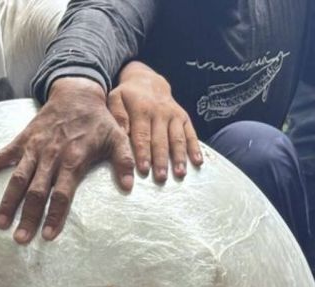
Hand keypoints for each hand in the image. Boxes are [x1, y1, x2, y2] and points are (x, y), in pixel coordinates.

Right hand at [0, 77, 133, 242]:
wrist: (77, 92)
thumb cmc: (98, 120)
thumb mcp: (117, 138)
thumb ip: (124, 162)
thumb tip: (129, 185)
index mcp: (73, 159)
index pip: (62, 194)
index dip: (55, 215)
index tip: (48, 236)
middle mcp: (51, 156)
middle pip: (37, 192)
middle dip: (28, 217)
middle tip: (21, 239)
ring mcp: (34, 148)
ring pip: (17, 179)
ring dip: (8, 201)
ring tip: (0, 223)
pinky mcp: (22, 140)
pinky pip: (1, 155)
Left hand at [108, 61, 201, 182]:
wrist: (148, 80)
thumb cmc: (128, 96)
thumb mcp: (116, 98)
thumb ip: (118, 115)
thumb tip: (121, 133)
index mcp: (142, 110)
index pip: (142, 135)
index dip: (143, 153)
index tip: (143, 169)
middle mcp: (160, 113)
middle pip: (161, 140)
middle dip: (161, 160)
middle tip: (161, 177)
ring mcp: (174, 115)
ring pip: (177, 138)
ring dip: (179, 157)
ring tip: (180, 174)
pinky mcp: (184, 118)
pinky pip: (191, 134)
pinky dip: (195, 148)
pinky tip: (198, 162)